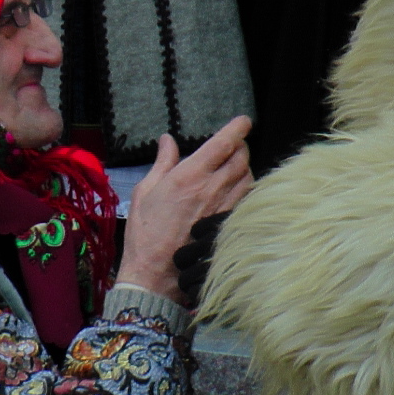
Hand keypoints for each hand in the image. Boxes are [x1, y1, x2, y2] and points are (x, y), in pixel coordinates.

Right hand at [116, 115, 253, 304]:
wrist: (155, 273)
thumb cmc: (145, 232)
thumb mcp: (146, 191)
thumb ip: (162, 163)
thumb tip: (168, 141)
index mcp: (190, 175)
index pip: (224, 142)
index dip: (238, 127)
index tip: (243, 121)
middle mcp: (212, 188)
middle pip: (242, 157)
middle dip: (241, 145)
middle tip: (234, 144)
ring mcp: (223, 207)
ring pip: (248, 177)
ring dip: (245, 167)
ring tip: (235, 166)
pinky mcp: (228, 224)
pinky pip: (245, 199)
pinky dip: (245, 189)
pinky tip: (235, 191)